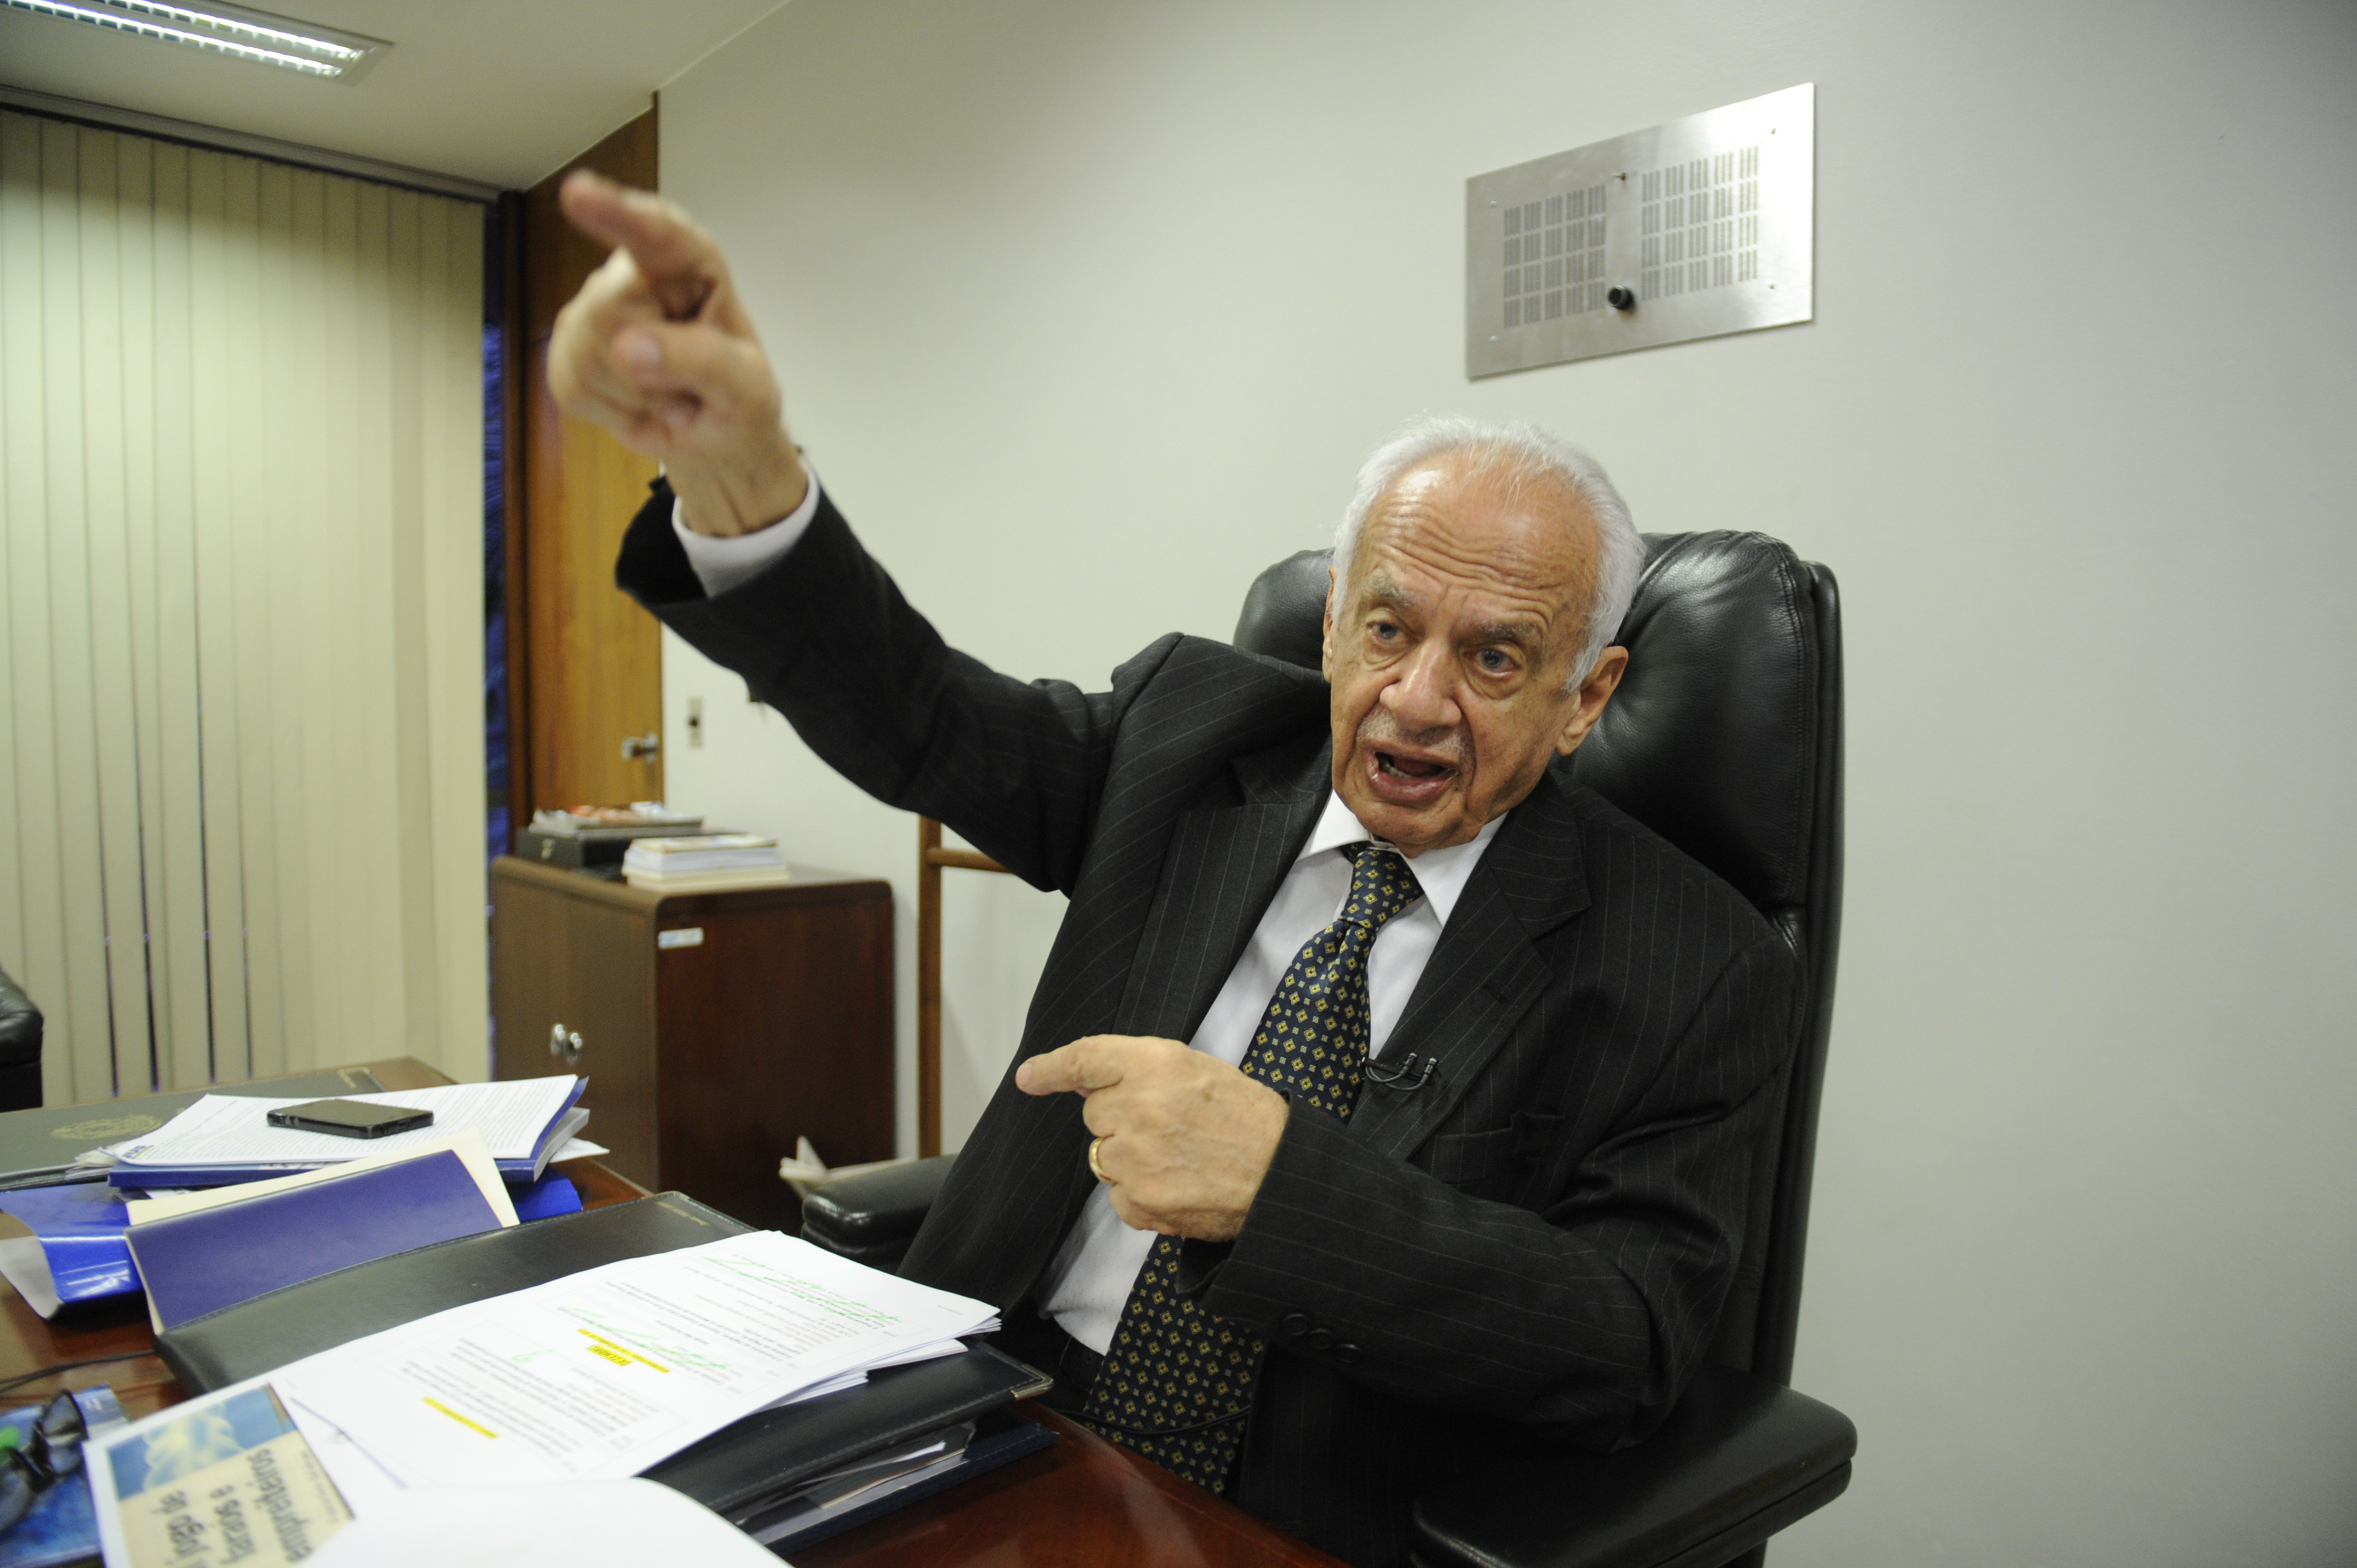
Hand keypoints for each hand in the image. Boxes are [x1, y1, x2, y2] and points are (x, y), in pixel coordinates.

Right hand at [549, 170, 807, 536]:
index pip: (655, 232)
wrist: (714, 440)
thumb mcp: (748, 389)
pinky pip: (572, 386)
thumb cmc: (739, 400)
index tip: (577, 193)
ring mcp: (592, 312)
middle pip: (607, 310)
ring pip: (586, 354)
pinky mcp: (566, 352)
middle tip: (687, 384)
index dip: (616, 211)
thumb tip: (628, 348)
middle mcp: (634, 275)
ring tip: (669, 394)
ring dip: (636, 394)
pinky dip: (613, 411)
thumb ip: (702, 362)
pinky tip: (640, 404)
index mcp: (691, 265)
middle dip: (649, 365)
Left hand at [1017, 1036, 1288, 1240]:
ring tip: (1180, 1157)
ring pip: (1104, 1156)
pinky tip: (1179, 1184)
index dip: (1052, 1068)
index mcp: (1157, 1065)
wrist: (1281, 1176)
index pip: (1086, 1059)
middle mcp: (1140, 1108)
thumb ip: (1141, 1070)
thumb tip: (1088, 1082)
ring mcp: (1136, 1158)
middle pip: (1095, 1113)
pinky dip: (1141, 1193)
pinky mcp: (1138, 1201)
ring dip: (1131, 1158)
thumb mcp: (1197, 1071)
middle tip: (1168, 1125)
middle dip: (1121, 1118)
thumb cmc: (1247, 1120)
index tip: (1030, 1077)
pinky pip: (1118, 1195)